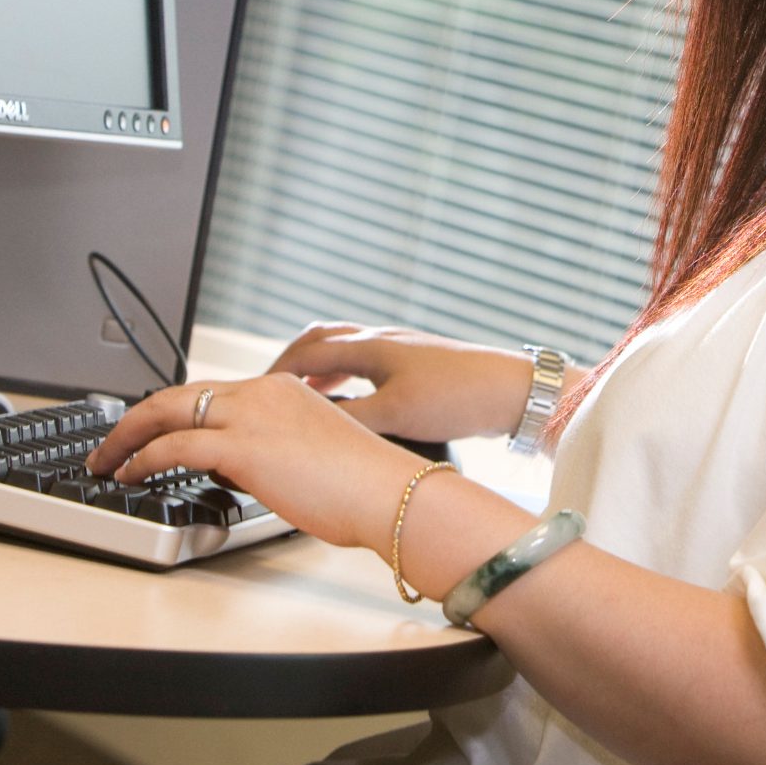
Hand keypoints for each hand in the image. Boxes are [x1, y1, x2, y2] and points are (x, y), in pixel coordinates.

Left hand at [84, 375, 417, 551]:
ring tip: (105, 461)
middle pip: (177, 393)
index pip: (209, 392)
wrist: (390, 494)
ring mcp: (251, 414)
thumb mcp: (310, 453)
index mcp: (281, 389)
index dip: (169, 412)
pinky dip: (143, 458)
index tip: (147, 432)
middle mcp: (262, 391)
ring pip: (166, 410)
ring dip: (126, 437)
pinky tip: (130, 474)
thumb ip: (268, 450)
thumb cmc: (364, 487)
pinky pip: (175, 445)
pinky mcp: (243, 445)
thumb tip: (231, 469)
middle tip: (109, 444)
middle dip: (133, 419)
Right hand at [267, 321, 535, 443]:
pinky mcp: (419, 361)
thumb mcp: (394, 415)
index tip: (253, 392)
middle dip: (291, 360)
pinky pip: (367, 359)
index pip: (306, 352)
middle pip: (321, 338)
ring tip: (304, 390)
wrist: (512, 390)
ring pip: (346, 346)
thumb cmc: (458, 396)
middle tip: (269, 385)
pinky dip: (347, 373)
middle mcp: (382, 338)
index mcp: (370, 346)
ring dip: (320, 365)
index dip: (275, 373)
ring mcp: (402, 347)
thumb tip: (305, 426)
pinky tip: (354, 394)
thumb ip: (346, 419)